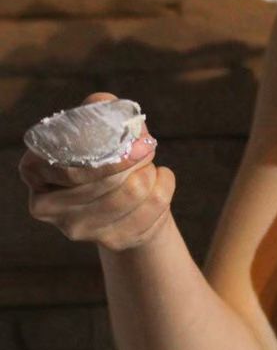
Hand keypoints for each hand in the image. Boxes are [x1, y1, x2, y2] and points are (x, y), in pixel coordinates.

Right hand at [18, 92, 174, 252]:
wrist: (129, 194)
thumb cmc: (110, 151)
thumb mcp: (102, 124)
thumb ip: (101, 110)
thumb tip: (106, 107)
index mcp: (36, 170)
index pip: (73, 169)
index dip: (112, 158)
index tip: (141, 145)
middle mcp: (47, 206)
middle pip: (109, 182)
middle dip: (138, 159)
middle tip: (144, 151)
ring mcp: (76, 229)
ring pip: (134, 192)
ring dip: (151, 172)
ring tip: (145, 168)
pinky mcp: (111, 241)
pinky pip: (156, 205)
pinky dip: (166, 184)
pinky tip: (157, 183)